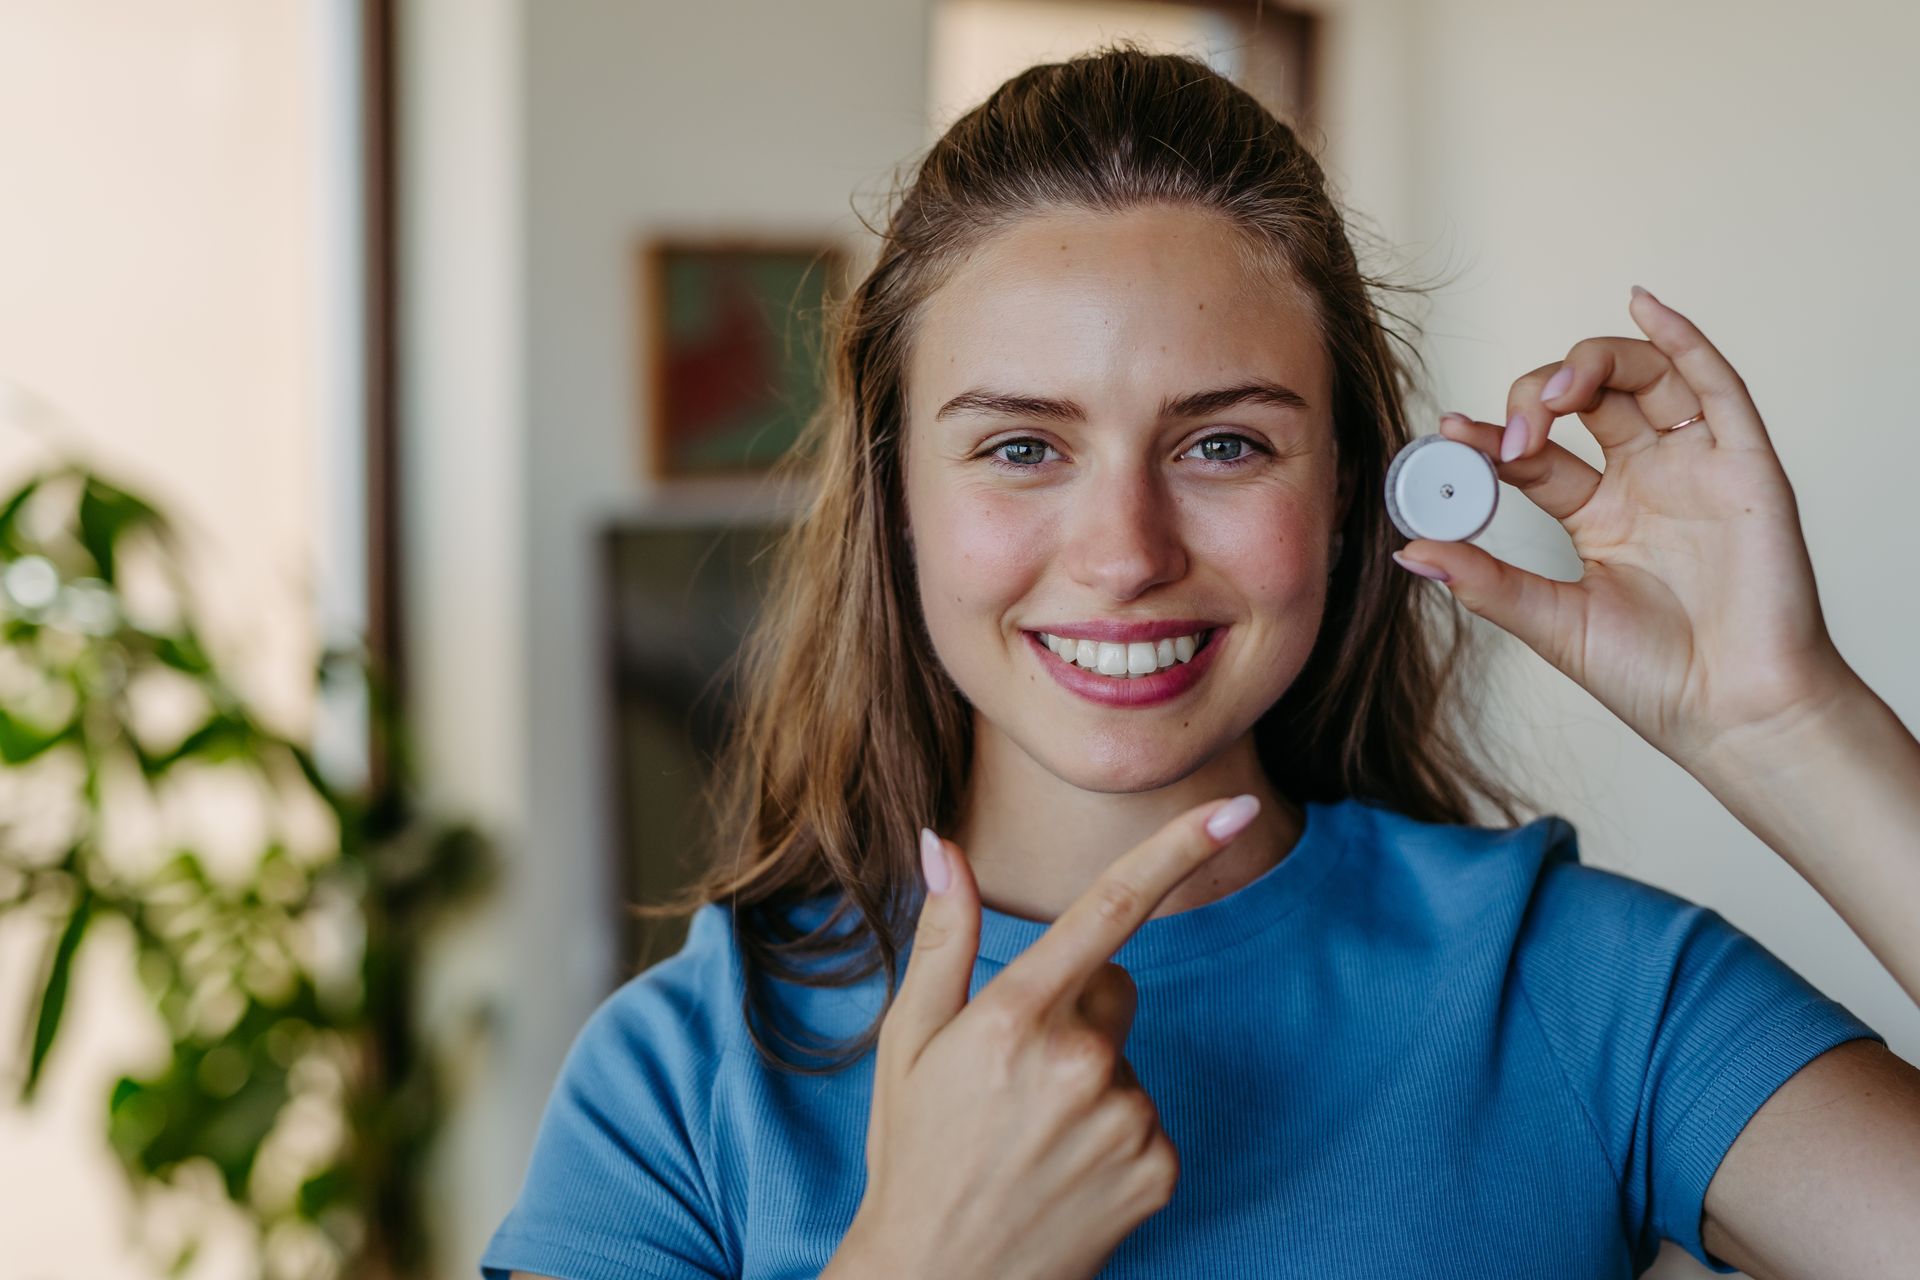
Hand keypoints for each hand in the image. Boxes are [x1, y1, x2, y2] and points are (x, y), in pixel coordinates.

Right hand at [834, 796, 1260, 1279]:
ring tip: (1033, 1135)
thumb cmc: (914, 1152)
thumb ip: (943, 937)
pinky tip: (1066, 1169)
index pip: (1110, 910)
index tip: (1233, 809)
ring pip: (1128, 1057)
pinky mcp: (1159, 1169)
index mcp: (1015, 1017)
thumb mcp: (907, 1041)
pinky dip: (1115, 1135)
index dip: (1177, 851)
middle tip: (1015, 1075)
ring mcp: (1126, 1120)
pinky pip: (1149, 1118)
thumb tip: (943, 844)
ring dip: (1092, 1080)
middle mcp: (1080, 1063)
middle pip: (1117, 986)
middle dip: (1079, 1010)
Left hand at [1392, 286, 1857, 769]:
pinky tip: (1643, 305)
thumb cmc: (1656, 679)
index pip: (1537, 456)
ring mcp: (1698, 469)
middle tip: (1511, 436)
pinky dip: (1683, 338)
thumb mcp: (1552, 623)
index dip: (1493, 437)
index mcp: (1602, 515)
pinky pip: (1717, 386)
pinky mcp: (1747, 467)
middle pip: (1588, 401)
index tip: (1450, 433)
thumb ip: (1484, 581)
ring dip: (1593, 365)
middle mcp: (1649, 481)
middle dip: (1538, 398)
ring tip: (1556, 395)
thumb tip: (1409, 550)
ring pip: (1645, 378)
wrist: (1734, 715)